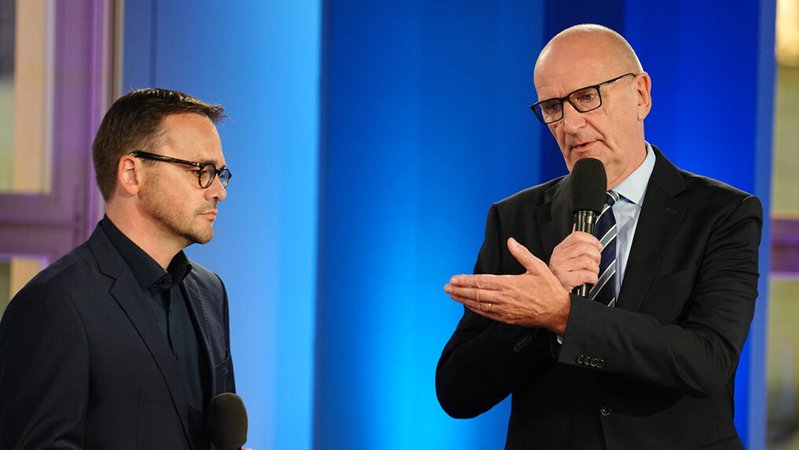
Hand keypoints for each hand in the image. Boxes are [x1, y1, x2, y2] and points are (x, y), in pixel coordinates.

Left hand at [444, 237, 570, 333]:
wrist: (559, 312)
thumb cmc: (550, 289)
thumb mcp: (538, 267)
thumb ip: (522, 254)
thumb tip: (511, 241)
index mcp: (510, 284)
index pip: (481, 282)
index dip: (466, 281)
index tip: (454, 279)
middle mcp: (504, 298)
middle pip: (476, 294)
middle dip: (459, 290)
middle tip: (446, 287)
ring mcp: (504, 310)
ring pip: (479, 304)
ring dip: (463, 300)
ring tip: (452, 295)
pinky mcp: (507, 318)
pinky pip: (487, 314)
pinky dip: (475, 309)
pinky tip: (468, 305)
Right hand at [548, 230, 601, 291]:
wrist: (555, 300)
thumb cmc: (564, 280)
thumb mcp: (567, 261)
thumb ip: (576, 249)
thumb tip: (588, 238)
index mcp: (559, 250)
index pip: (576, 236)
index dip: (591, 240)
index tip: (597, 246)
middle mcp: (558, 258)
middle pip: (584, 247)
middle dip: (596, 256)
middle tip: (595, 263)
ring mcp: (560, 268)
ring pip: (587, 261)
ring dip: (595, 269)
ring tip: (592, 274)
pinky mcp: (565, 280)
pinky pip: (587, 274)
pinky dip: (593, 278)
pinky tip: (590, 281)